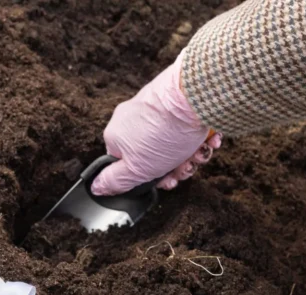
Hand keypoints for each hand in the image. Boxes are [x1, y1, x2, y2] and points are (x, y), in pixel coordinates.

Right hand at [91, 52, 221, 195]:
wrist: (194, 95)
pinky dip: (200, 137)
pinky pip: (187, 127)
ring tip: (200, 152)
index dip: (151, 179)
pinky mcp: (176, 101)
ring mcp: (155, 109)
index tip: (168, 181)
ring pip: (174, 144)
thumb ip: (116, 181)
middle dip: (176, 167)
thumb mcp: (137, 168)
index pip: (129, 166)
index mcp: (117, 136)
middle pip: (155, 156)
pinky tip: (208, 139)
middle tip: (186, 168)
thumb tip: (97, 187)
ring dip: (191, 155)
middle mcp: (133, 119)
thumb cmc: (164, 131)